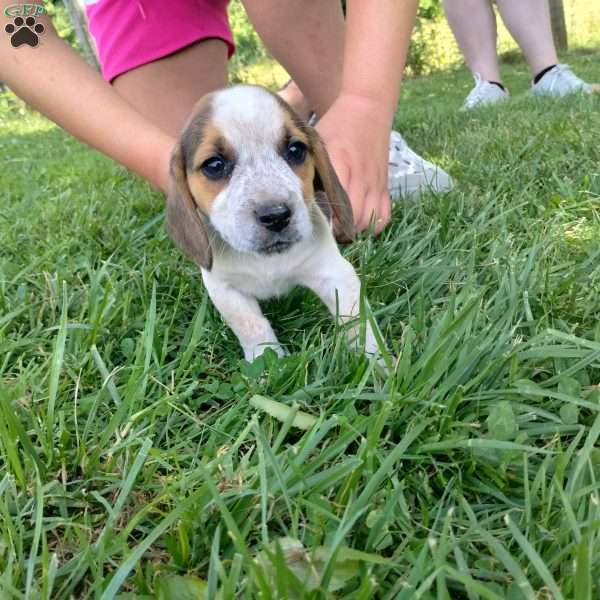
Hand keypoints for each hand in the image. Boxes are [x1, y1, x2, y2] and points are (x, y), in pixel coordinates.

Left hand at [315, 94, 390, 234]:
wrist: (368, 109)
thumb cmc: (336, 127)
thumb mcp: (317, 142)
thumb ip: (309, 169)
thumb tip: (295, 198)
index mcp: (341, 164)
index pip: (336, 204)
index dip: (328, 222)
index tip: (315, 227)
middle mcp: (361, 177)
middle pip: (353, 219)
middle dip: (339, 232)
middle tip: (326, 232)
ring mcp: (376, 183)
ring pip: (369, 221)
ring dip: (355, 231)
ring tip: (341, 230)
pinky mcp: (385, 186)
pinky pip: (384, 216)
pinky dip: (373, 226)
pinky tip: (360, 223)